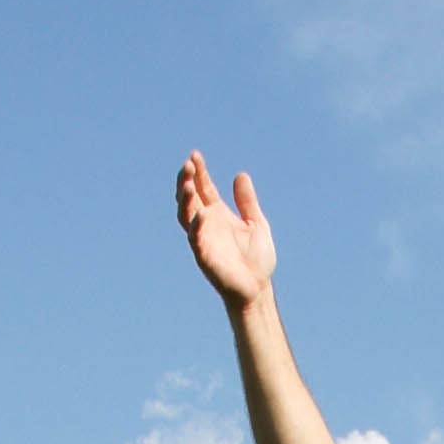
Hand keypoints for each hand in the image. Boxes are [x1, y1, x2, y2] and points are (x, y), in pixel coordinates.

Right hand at [176, 150, 275, 310]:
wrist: (258, 288)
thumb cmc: (257, 259)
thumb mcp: (256, 223)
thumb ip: (247, 201)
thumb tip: (241, 175)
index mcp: (218, 214)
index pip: (204, 188)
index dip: (199, 172)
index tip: (195, 155)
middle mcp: (207, 224)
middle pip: (190, 198)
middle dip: (187, 181)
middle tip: (188, 165)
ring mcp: (203, 239)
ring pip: (186, 215)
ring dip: (185, 200)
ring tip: (188, 183)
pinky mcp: (205, 256)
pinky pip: (196, 240)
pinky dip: (196, 227)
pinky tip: (201, 214)